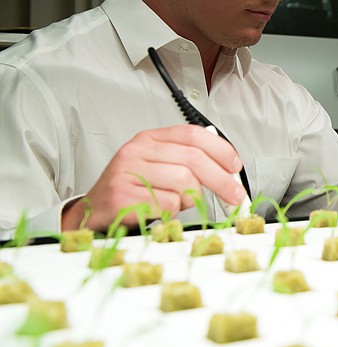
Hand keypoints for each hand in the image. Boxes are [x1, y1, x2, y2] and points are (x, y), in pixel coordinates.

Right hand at [61, 124, 246, 230]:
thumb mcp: (159, 167)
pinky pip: (168, 204)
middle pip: (194, 159)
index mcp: (150, 139)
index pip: (193, 134)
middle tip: (235, 197)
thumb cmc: (132, 190)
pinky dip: (173, 212)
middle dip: (222, 180)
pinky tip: (160, 211)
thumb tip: (227, 173)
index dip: (220, 150)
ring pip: (184, 183)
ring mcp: (127, 171)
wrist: (93, 211)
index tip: (235, 167)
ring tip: (179, 204)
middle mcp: (137, 150)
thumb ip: (188, 164)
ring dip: (191, 199)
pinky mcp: (122, 196)